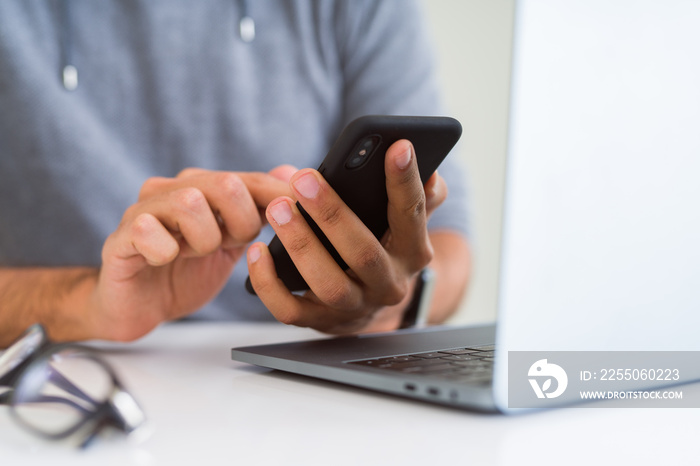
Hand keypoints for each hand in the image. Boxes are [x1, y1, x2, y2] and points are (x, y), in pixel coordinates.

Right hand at [91, 168, 290, 340]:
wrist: (139, 306)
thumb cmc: (186, 271)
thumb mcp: (233, 242)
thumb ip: (259, 209)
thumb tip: (294, 173)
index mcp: (202, 189)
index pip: (249, 180)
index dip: (277, 197)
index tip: (301, 213)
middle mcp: (173, 190)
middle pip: (226, 184)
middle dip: (241, 224)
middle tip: (230, 245)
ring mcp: (144, 210)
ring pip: (190, 203)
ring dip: (204, 240)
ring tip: (193, 254)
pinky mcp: (121, 237)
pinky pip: (147, 230)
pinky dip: (165, 250)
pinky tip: (165, 259)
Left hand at [246, 140, 447, 333]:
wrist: (371, 302)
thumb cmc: (383, 244)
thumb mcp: (405, 221)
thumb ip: (418, 192)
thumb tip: (417, 161)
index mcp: (413, 252)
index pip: (412, 214)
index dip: (405, 181)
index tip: (397, 146)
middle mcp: (388, 284)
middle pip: (363, 253)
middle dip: (332, 214)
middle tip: (304, 179)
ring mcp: (354, 307)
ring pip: (329, 284)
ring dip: (301, 244)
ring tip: (276, 208)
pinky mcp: (320, 322)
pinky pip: (290, 310)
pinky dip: (270, 283)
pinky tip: (256, 250)